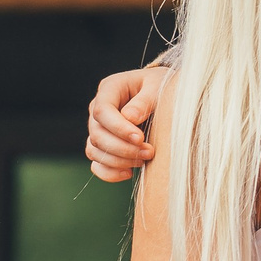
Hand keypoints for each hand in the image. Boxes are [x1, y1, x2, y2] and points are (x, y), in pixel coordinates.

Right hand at [86, 64, 169, 182]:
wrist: (166, 94)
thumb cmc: (162, 87)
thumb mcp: (158, 86)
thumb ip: (145, 100)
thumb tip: (130, 118)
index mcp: (109, 89)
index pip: (102, 111)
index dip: (118, 128)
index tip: (140, 138)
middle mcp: (98, 108)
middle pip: (97, 134)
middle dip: (122, 148)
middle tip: (149, 152)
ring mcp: (99, 128)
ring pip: (94, 150)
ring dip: (118, 161)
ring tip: (144, 160)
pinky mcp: (103, 145)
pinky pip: (97, 164)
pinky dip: (109, 173)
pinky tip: (129, 173)